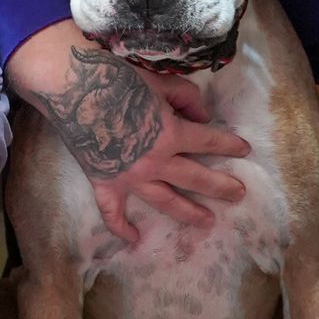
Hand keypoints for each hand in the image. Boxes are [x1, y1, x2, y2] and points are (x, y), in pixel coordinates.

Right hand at [10, 25, 249, 243]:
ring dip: (188, 212)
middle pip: (196, 178)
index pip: (210, 141)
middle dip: (221, 186)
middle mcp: (156, 162)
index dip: (229, 144)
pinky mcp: (105, 183)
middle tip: (238, 194)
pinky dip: (122, 228)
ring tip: (207, 221)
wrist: (74, 88)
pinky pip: (113, 213)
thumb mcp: (162, 81)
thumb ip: (187, 98)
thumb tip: (202, 116)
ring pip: (166, 200)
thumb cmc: (119, 79)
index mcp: (172, 134)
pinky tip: (135, 239)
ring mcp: (131, 177)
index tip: (243, 149)